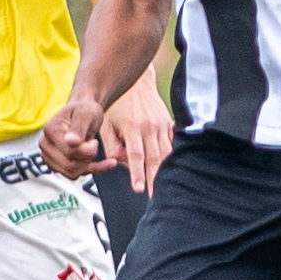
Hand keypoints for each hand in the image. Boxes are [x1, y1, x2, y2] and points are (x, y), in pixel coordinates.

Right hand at [41, 94, 107, 180]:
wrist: (83, 110)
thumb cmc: (85, 110)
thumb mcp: (86, 114)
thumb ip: (79, 128)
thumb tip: (70, 141)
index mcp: (51, 130)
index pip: (69, 153)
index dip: (87, 150)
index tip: (94, 141)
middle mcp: (46, 145)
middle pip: (69, 165)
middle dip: (87, 158)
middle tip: (93, 143)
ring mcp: (49, 156)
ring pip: (71, 173)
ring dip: (88, 164)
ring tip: (92, 148)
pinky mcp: (57, 164)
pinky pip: (74, 175)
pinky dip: (91, 170)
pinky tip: (107, 164)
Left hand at [96, 69, 174, 194]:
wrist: (137, 83)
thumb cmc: (119, 104)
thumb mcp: (107, 123)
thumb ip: (112, 145)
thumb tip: (120, 163)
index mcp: (132, 126)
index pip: (136, 155)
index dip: (138, 173)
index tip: (139, 189)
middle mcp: (150, 126)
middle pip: (155, 157)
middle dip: (155, 178)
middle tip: (156, 196)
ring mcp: (162, 125)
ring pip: (166, 153)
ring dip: (166, 171)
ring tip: (166, 187)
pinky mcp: (169, 124)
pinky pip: (172, 144)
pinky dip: (173, 158)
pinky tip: (173, 171)